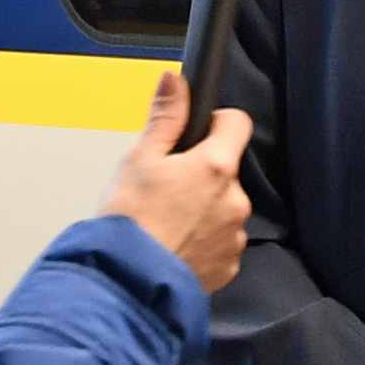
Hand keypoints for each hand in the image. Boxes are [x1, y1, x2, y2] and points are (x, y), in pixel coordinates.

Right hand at [98, 73, 250, 290]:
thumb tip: (175, 82)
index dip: (216, 122)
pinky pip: (220, 242)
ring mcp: (234, 235)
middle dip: (201, 173)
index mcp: (215, 167)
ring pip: (224, 208)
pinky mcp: (228, 265)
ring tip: (166, 221)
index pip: (237, 123)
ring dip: (204, 209)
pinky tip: (174, 244)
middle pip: (226, 170)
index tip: (197, 131)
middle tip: (165, 186)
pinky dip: (203, 240)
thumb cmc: (130, 222)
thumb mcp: (139, 158)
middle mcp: (234, 200)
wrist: (127, 282)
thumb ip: (165, 118)